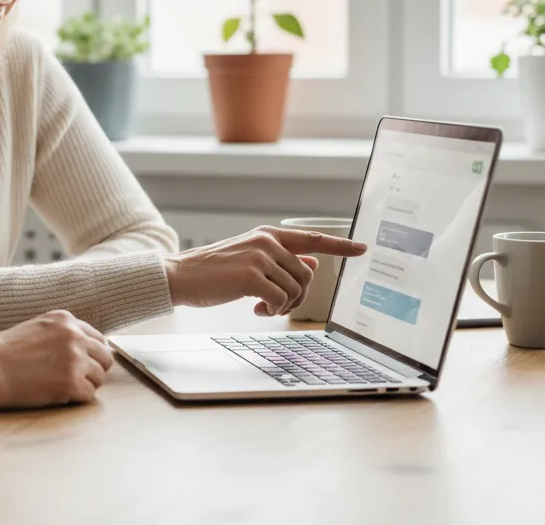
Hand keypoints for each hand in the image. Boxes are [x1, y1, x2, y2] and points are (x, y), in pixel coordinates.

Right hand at [0, 310, 113, 411]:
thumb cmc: (6, 351)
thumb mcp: (37, 328)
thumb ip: (63, 333)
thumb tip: (88, 348)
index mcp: (66, 319)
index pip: (97, 338)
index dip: (91, 354)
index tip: (81, 364)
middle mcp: (74, 336)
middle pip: (105, 357)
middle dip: (94, 369)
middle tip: (76, 379)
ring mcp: (74, 359)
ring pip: (100, 377)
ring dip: (85, 384)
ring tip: (63, 387)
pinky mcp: (71, 383)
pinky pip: (89, 394)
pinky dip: (77, 398)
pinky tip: (59, 395)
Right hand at [164, 226, 367, 316]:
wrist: (181, 275)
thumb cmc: (214, 270)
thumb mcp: (250, 258)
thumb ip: (282, 260)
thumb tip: (313, 264)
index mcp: (268, 235)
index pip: (312, 239)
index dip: (340, 246)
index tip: (363, 248)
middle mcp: (267, 242)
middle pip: (307, 275)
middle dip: (297, 296)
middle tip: (275, 304)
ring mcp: (260, 257)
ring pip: (296, 289)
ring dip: (283, 305)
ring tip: (263, 306)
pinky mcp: (251, 276)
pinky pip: (280, 300)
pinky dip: (272, 310)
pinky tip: (256, 309)